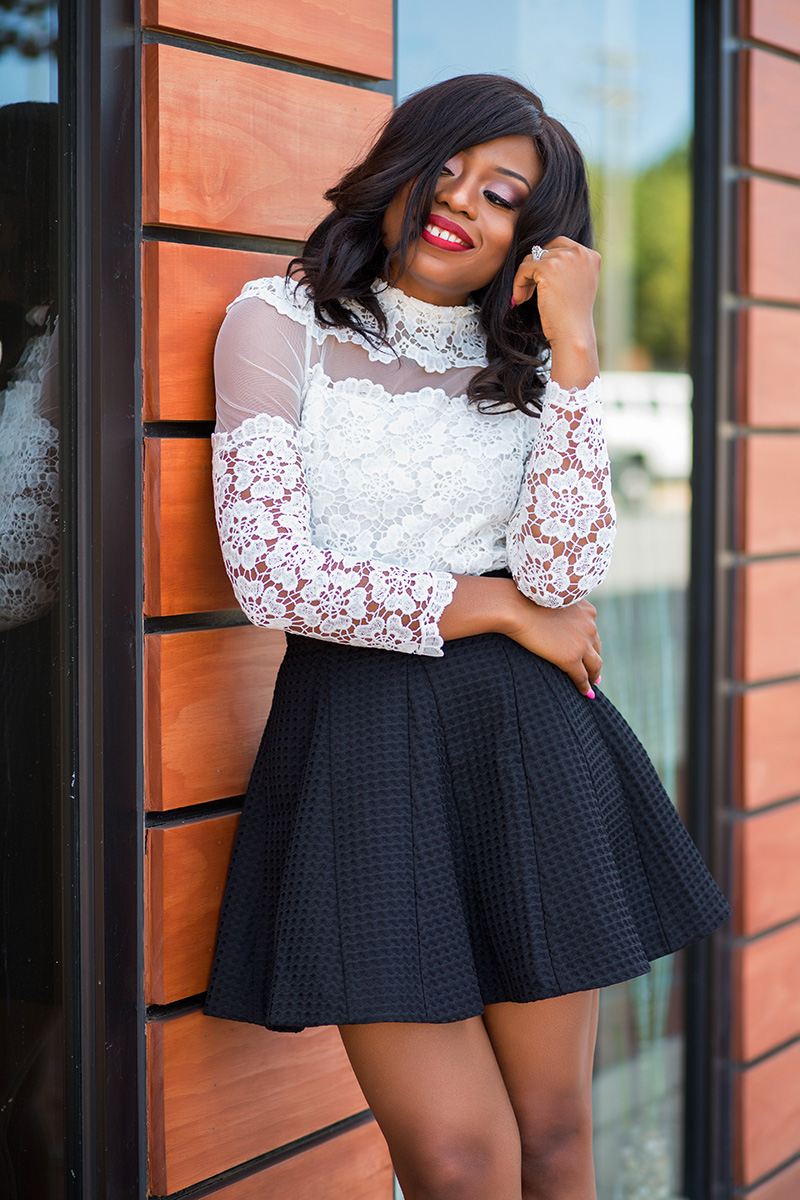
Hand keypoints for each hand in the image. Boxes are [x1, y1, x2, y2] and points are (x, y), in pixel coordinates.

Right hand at [503, 593, 601, 696]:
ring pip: (594, 665)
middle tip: (594, 673)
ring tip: (591, 684)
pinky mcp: (571, 658)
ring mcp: (582, 643)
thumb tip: (555, 621)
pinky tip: (585, 693)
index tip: (588, 651)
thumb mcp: (553, 600)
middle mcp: (590, 626)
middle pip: (596, 647)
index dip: (590, 643)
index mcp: (587, 611)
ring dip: (594, 675)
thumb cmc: (525, 601)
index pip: (591, 631)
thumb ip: (561, 611)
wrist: (517, 607)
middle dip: (594, 659)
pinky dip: (584, 687)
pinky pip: (582, 677)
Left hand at [511, 236, 599, 350]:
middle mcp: (580, 252)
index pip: (559, 245)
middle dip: (534, 269)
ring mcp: (564, 257)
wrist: (573, 333)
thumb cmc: (572, 315)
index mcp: (591, 255)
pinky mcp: (548, 267)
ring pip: (531, 258)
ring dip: (525, 278)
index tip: (540, 283)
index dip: (545, 262)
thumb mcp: (577, 284)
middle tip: (529, 290)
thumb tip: (539, 254)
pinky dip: (518, 283)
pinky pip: (524, 268)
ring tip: (524, 297)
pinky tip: (520, 299)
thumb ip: (568, 266)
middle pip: (544, 250)